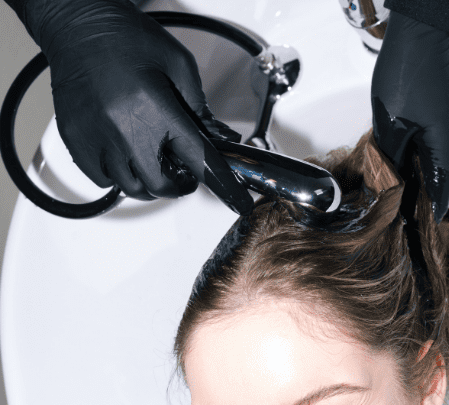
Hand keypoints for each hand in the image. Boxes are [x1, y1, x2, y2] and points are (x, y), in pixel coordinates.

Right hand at [30, 0, 252, 211]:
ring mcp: (97, 138)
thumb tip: (220, 139)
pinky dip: (118, 177)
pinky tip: (124, 157)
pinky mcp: (77, 141)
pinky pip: (103, 180)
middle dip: (178, 185)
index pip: (198, 158)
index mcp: (154, 107)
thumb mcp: (177, 64)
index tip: (236, 200)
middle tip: (182, 174)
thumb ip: (199, 107)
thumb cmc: (124, 37)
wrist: (77, 25)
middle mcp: (124, 128)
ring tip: (152, 161)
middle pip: (160, 185)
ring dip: (148, 182)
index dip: (221, 183)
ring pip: (131, 187)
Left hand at [371, 11, 448, 222]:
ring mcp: (444, 131)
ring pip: (427, 168)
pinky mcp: (435, 120)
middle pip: (433, 184)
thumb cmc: (408, 76)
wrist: (420, 34)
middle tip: (395, 224)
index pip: (437, 196)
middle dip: (415, 203)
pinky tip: (394, 172)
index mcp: (444, 151)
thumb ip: (389, 160)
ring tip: (392, 204)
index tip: (413, 237)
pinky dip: (411, 165)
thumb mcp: (390, 126)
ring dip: (411, 184)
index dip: (423, 217)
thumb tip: (385, 186)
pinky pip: (424, 152)